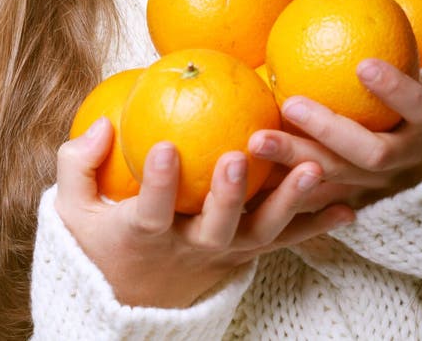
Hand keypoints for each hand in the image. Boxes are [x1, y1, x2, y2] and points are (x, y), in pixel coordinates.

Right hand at [54, 118, 353, 308]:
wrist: (132, 298)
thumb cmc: (100, 242)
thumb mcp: (73, 211)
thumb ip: (77, 165)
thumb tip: (101, 123)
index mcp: (143, 236)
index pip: (149, 211)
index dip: (158, 184)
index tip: (165, 147)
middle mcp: (189, 249)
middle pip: (214, 228)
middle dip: (227, 195)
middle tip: (238, 157)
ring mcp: (224, 254)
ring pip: (260, 233)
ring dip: (288, 203)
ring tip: (312, 170)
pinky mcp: (247, 254)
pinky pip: (284, 240)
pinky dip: (315, 226)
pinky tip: (348, 206)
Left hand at [249, 0, 421, 209]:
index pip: (417, 108)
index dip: (393, 89)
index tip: (362, 63)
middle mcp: (412, 160)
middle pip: (370, 154)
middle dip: (329, 131)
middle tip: (290, 104)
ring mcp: (387, 186)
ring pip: (339, 181)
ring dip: (295, 162)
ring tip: (255, 139)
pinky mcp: (364, 198)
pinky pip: (323, 198)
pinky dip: (289, 192)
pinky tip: (251, 174)